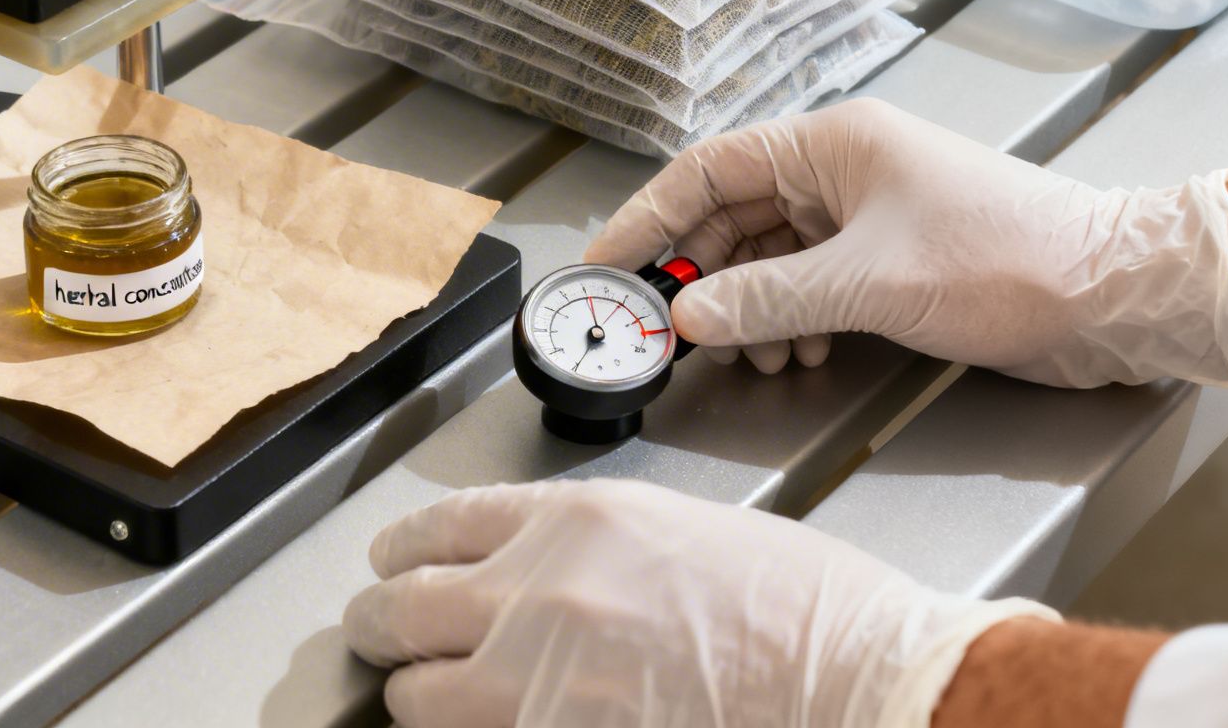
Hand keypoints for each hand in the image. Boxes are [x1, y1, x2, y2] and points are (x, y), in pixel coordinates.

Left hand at [343, 479, 1053, 727]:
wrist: (850, 673)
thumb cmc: (791, 603)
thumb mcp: (666, 528)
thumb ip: (573, 545)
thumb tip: (512, 572)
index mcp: (570, 520)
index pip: (434, 525)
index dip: (398, 551)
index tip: (390, 564)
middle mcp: (538, 592)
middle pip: (398, 608)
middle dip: (379, 623)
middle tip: (377, 632)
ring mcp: (540, 680)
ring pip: (416, 695)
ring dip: (417, 695)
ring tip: (426, 693)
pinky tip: (487, 721)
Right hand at [583, 98, 1227, 387]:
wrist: (1112, 294)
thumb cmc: (1012, 260)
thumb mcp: (872, 284)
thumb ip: (768, 299)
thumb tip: (690, 316)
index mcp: (832, 144)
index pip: (707, 168)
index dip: (649, 216)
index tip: (607, 264)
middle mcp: (842, 169)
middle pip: (732, 216)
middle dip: (703, 277)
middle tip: (670, 329)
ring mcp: (866, 213)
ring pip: (769, 256)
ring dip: (750, 307)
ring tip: (754, 352)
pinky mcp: (890, 256)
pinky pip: (808, 282)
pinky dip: (790, 318)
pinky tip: (797, 350)